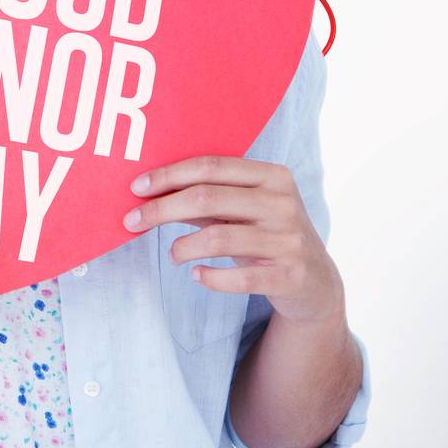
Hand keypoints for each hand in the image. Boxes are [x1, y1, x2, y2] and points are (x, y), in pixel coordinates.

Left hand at [122, 156, 344, 326]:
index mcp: (272, 175)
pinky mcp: (291, 275)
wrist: (315, 281)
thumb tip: (150, 190)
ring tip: (173, 255)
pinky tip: (197, 275)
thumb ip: (206, 197)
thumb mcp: (243, 209)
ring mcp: (289, 240)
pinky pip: (240, 278)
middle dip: (161, 209)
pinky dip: (210, 277)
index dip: (169, 175)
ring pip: (219, 238)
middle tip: (131, 221)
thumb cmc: (266, 234)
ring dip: (183, 247)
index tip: (136, 186)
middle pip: (208, 197)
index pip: (210, 166)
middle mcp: (283, 203)